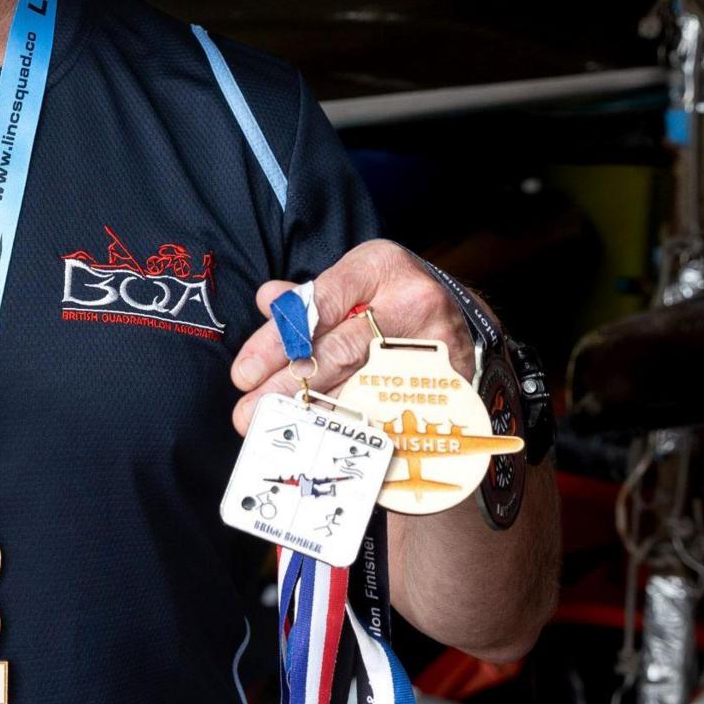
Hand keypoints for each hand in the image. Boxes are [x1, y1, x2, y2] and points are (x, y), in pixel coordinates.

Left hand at [225, 239, 472, 434]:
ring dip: (312, 411)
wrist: (458, 321)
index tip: (244, 373)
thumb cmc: (390, 300)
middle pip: (339, 349)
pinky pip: (390, 410)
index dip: (278, 341)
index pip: (319, 305)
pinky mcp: (448, 381)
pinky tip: (320, 437)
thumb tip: (269, 301)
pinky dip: (351, 425)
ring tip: (275, 428)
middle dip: (287, 384)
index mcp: (380, 266)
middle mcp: (412, 301)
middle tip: (248, 412)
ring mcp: (435, 344)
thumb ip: (308, 298)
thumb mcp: (353, 283)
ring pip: (361, 386)